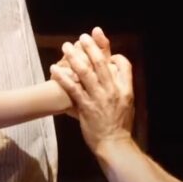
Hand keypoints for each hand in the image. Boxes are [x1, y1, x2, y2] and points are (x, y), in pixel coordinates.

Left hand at [50, 27, 133, 152]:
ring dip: (75, 57)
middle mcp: (113, 90)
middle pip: (102, 63)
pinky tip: (54, 69)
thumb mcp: (127, 103)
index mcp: (126, 89)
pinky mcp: (85, 106)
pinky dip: (63, 77)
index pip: (123, 64)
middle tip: (83, 36)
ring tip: (66, 47)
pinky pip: (72, 88)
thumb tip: (114, 72)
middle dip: (91, 47)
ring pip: (86, 72)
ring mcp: (99, 98)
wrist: (114, 144)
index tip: (107, 51)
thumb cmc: (120, 125)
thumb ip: (121, 86)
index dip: (114, 55)